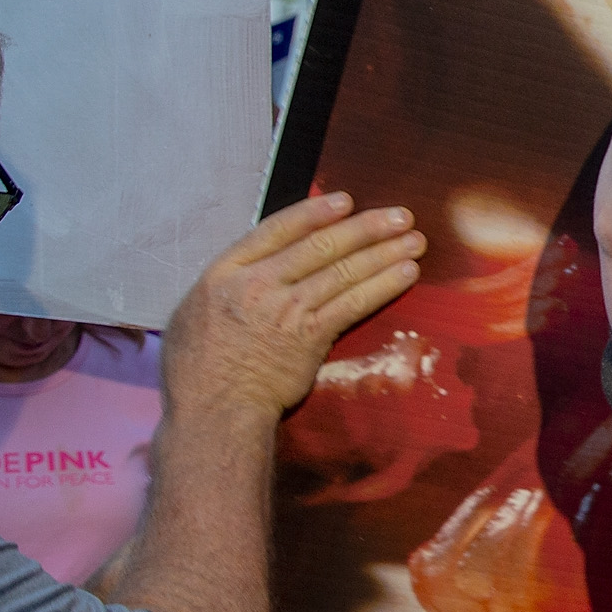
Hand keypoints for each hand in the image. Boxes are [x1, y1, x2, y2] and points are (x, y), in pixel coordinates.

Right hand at [163, 195, 427, 421]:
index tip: (346, 201)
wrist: (213, 410)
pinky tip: (406, 274)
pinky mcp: (310, 337)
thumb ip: (230, 282)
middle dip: (366, 227)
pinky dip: (383, 286)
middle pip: (320, 245)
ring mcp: (286, 309)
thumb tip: (261, 264)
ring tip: (415, 240)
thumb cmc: (197, 367)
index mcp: (226, 271)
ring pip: (343, 270)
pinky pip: (353, 303)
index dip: (315, 212)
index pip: (277, 229)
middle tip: (401, 216)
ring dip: (384, 252)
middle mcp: (258, 283)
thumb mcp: (196, 310)